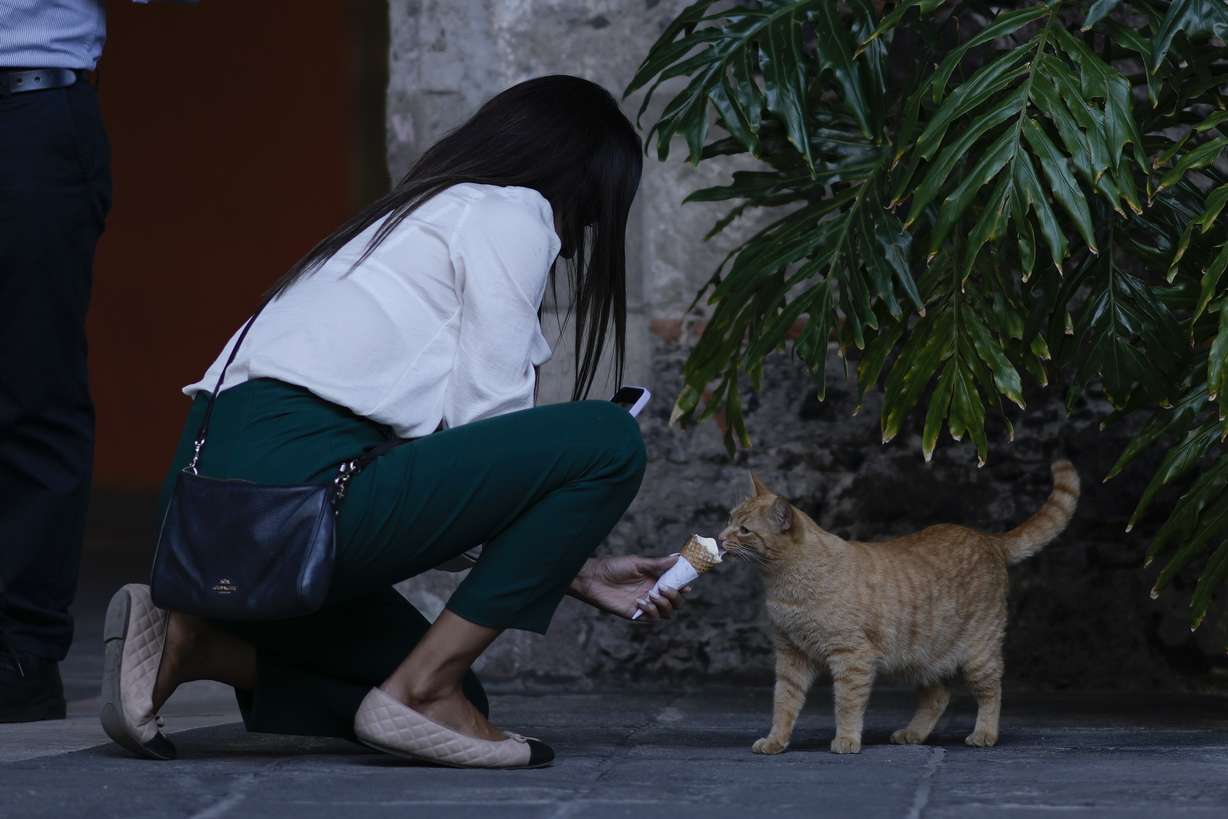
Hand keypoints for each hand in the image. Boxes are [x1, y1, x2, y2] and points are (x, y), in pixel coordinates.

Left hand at [570, 555, 689, 621]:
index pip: (677, 585)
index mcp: (656, 579)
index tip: (687, 584)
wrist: (594, 578)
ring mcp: (646, 604)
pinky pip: (652, 618)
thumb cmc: (614, 567)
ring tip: (652, 595)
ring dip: (664, 604)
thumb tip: (678, 558)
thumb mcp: (638, 562)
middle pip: (676, 602)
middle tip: (665, 589)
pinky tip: (639, 601)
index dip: (684, 586)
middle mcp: (654, 592)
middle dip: (676, 597)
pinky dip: (651, 611)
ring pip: (667, 612)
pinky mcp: (636, 613)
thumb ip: (658, 563)